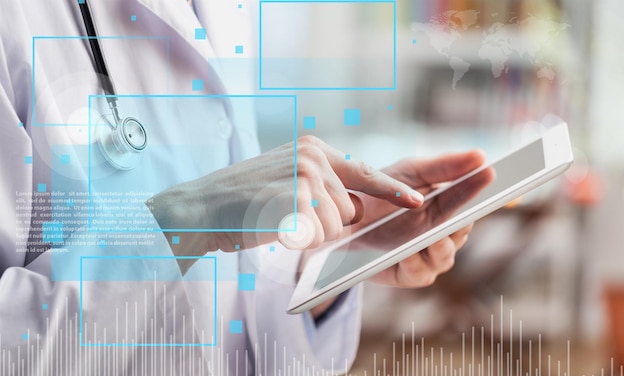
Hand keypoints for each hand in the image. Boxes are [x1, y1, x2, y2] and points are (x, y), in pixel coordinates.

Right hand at [148, 136, 423, 271]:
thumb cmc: (242, 200)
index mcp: (314, 149)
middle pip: (349, 211)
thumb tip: (353, 207)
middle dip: (326, 224)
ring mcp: (305, 174)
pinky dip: (299, 240)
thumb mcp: (285, 179)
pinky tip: (275, 227)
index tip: (417, 202)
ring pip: (336, 227)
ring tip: (278, 220)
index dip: (392, 192)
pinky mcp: (296, 197)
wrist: (199, 208)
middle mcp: (314, 156)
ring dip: (311, 234)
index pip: (364, 173)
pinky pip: (318, 235)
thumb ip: (320, 185)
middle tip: (288, 216)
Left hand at [357, 150, 493, 286]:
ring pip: (445, 255)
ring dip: (440, 246)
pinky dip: (416, 262)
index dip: (481, 187)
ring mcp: (429, 255)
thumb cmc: (383, 193)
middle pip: (461, 230)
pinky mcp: (410, 274)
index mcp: (449, 206)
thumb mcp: (411, 172)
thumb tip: (481, 156)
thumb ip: (445, 166)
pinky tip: (409, 253)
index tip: (491, 173)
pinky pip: (421, 273)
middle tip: (462, 215)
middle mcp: (444, 233)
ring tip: (434, 238)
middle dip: (461, 223)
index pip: (471, 198)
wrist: (347, 220)